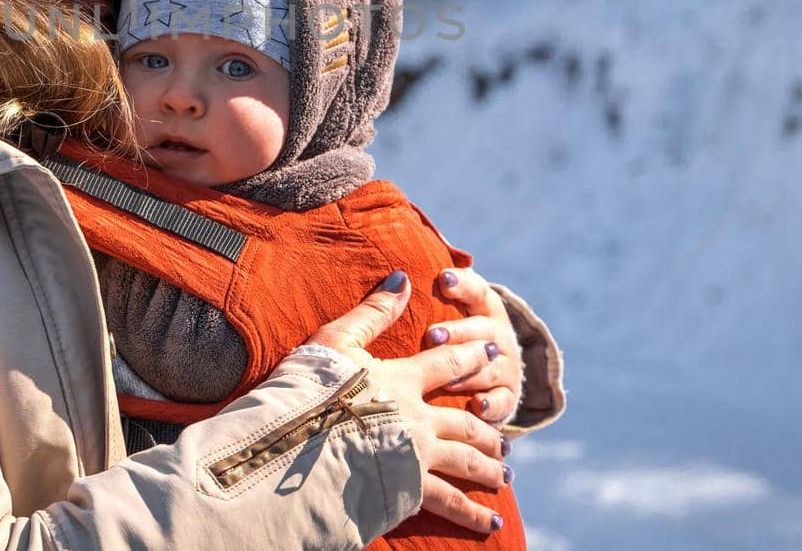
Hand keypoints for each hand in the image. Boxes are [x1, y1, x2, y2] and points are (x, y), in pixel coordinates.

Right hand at [306, 271, 508, 534]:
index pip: (447, 364)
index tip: (494, 350)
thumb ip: (372, 312)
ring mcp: (417, 455)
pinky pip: (450, 501)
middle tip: (507, 436)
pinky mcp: (410, 489)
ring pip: (466, 460)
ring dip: (489, 466)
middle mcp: (418, 417)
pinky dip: (473, 513)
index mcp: (402, 380)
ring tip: (505, 474)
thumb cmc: (307, 389)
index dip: (472, 355)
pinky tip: (491, 523)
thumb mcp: (335, 341)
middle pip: (465, 421)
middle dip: (489, 426)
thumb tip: (403, 278)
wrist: (295, 443)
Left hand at [423, 266, 522, 423]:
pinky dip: (491, 405)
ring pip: (491, 367)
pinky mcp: (507, 396)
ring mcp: (506, 366)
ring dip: (469, 373)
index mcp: (485, 307)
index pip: (477, 290)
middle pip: (484, 330)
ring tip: (446, 379)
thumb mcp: (444, 312)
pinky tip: (476, 407)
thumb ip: (430, 295)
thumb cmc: (450, 335)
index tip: (441, 278)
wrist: (484, 374)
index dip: (462, 284)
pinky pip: (503, 401)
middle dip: (458, 333)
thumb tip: (397, 275)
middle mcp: (499, 335)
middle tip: (430, 335)